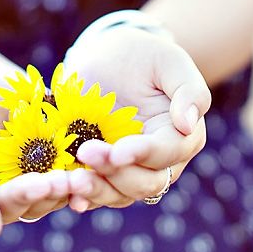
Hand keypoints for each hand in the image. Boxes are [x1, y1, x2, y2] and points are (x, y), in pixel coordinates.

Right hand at [0, 64, 74, 238]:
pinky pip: (64, 185)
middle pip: (9, 203)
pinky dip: (78, 184)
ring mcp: (22, 185)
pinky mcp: (50, 172)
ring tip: (76, 178)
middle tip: (46, 185)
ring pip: (42, 199)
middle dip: (27, 196)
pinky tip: (93, 176)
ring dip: (59, 192)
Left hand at [61, 25, 210, 210]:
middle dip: (115, 173)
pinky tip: (64, 191)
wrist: (111, 58)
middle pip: (144, 183)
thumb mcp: (170, 62)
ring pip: (118, 194)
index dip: (142, 155)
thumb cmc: (146, 56)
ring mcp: (129, 170)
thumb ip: (188, 90)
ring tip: (72, 181)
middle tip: (86, 153)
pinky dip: (79, 195)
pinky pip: (93, 191)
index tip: (118, 151)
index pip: (165, 153)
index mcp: (182, 138)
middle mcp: (158, 162)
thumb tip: (188, 124)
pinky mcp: (101, 170)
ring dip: (95, 190)